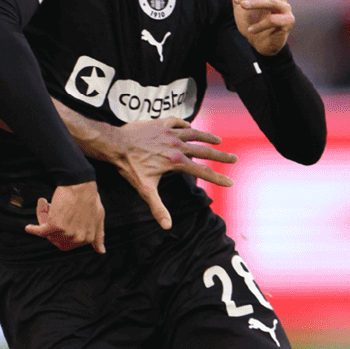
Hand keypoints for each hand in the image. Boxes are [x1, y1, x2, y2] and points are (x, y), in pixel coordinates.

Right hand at [25, 180, 104, 253]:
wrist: (80, 184)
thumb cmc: (89, 198)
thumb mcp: (98, 218)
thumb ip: (98, 235)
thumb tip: (102, 252)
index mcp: (87, 238)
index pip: (67, 243)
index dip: (60, 232)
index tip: (58, 219)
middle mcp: (77, 239)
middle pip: (56, 239)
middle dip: (51, 226)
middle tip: (50, 209)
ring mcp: (66, 233)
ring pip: (47, 233)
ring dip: (43, 218)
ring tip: (45, 203)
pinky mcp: (55, 226)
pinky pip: (40, 231)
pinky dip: (33, 229)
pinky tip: (29, 228)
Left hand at [98, 117, 236, 230]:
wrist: (115, 144)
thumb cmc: (129, 167)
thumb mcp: (145, 190)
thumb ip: (158, 207)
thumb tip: (167, 226)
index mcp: (176, 161)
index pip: (202, 171)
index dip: (217, 178)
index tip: (230, 182)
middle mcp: (176, 145)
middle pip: (204, 150)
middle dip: (220, 156)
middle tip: (234, 158)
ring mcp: (169, 133)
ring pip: (193, 133)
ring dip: (207, 137)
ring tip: (218, 140)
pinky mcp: (160, 124)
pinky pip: (176, 122)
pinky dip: (185, 124)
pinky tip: (189, 126)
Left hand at [230, 0, 294, 55]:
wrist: (259, 42)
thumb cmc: (251, 20)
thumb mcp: (241, 2)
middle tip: (234, 0)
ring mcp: (286, 9)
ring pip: (272, 1)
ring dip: (255, 3)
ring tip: (241, 7)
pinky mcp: (288, 22)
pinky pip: (274, 20)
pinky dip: (260, 25)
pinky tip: (250, 30)